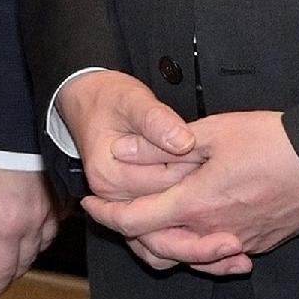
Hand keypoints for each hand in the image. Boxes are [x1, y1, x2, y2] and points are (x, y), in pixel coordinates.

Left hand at [0, 152, 58, 297]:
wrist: (15, 122)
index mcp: (6, 224)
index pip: (4, 267)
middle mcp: (32, 222)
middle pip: (26, 260)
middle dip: (13, 272)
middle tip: (4, 277)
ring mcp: (51, 209)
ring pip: (44, 243)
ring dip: (31, 254)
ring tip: (20, 256)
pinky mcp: (60, 195)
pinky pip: (58, 222)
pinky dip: (48, 231)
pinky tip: (41, 228)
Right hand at [53, 72, 203, 206]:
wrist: (87, 101)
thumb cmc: (108, 99)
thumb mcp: (132, 100)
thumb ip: (156, 120)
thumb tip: (183, 142)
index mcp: (108, 173)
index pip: (165, 178)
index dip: (193, 160)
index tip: (208, 144)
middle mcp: (109, 193)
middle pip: (167, 193)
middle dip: (191, 173)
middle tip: (211, 152)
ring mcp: (117, 198)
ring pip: (166, 199)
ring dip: (185, 181)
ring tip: (199, 158)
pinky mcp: (126, 197)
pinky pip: (159, 197)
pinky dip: (175, 186)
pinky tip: (187, 170)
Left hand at [85, 108, 298, 277]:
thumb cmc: (272, 141)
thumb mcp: (213, 132)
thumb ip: (162, 146)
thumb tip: (120, 152)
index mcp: (194, 204)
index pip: (134, 222)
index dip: (106, 214)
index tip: (90, 202)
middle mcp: (211, 233)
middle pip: (155, 247)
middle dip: (128, 231)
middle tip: (112, 210)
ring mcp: (237, 243)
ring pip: (186, 255)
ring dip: (163, 240)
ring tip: (151, 218)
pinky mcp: (259, 244)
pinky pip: (216, 254)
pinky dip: (197, 245)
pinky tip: (198, 229)